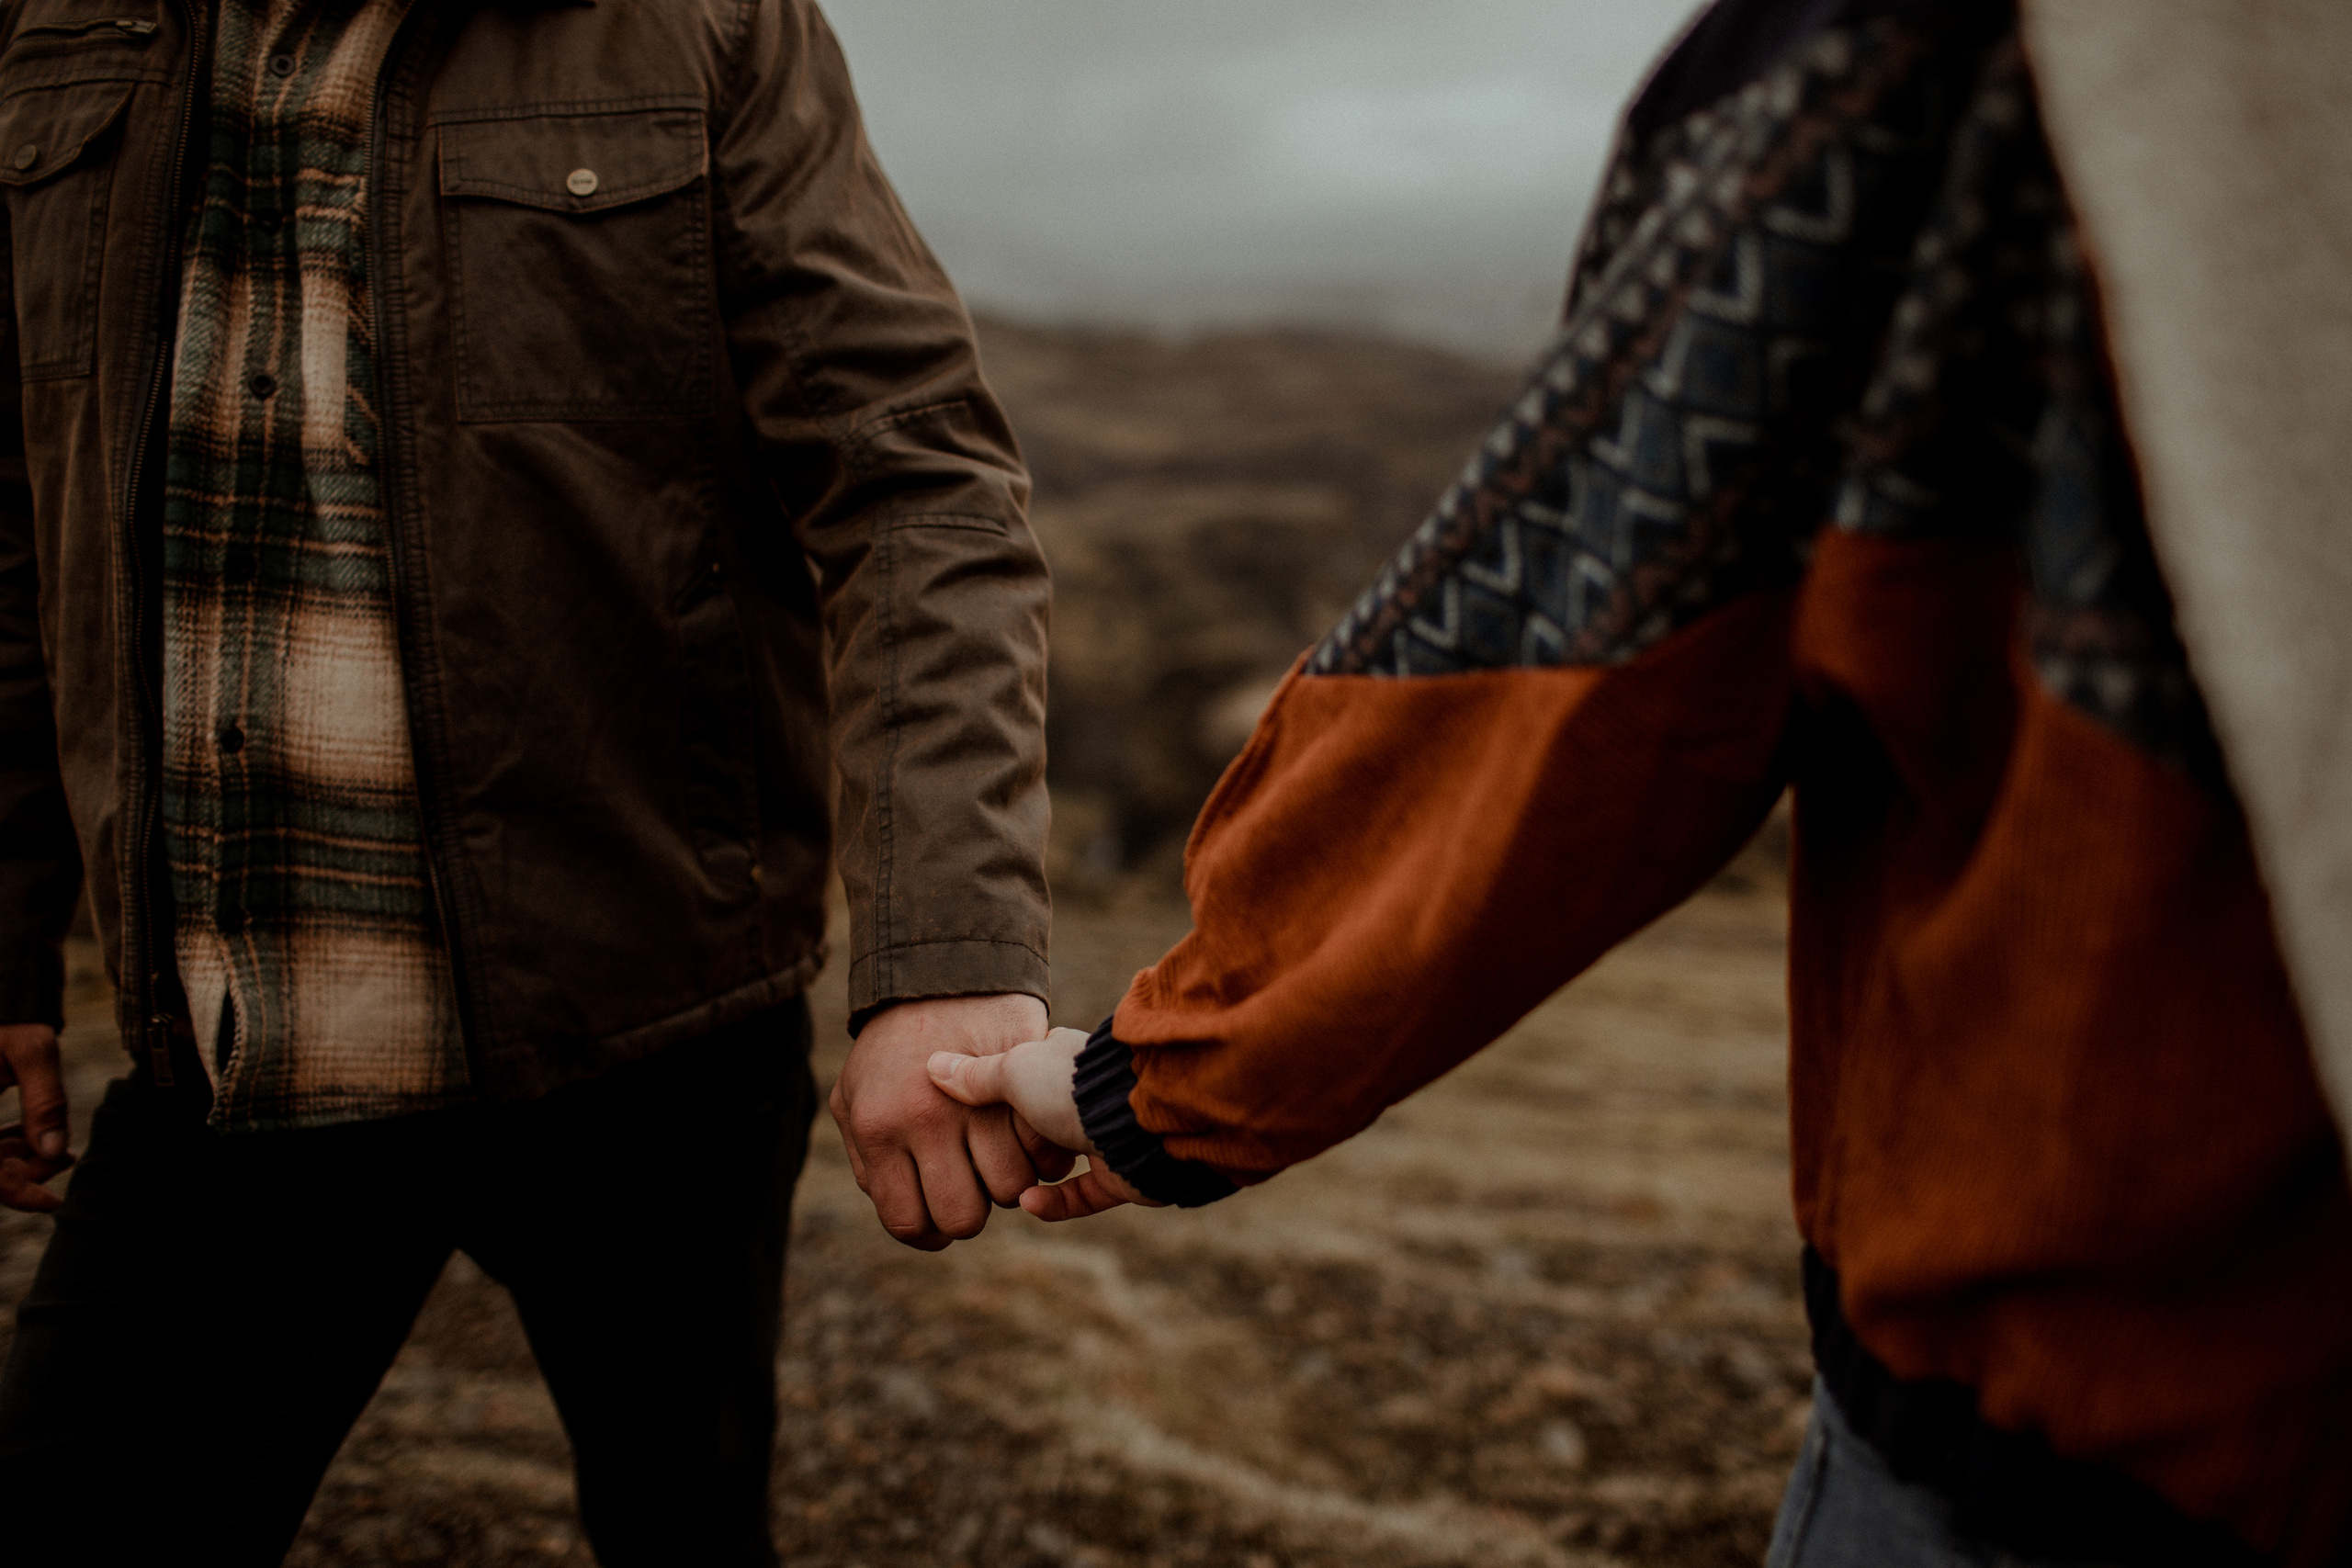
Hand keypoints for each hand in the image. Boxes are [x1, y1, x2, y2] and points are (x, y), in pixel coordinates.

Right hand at [0, 1022, 71, 1213]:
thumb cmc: (10, 1021)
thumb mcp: (33, 1052)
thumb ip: (45, 1101)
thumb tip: (56, 1151)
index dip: (16, 1192)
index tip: (54, 1202)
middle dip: (25, 1173)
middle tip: (66, 1158)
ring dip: (20, 1162)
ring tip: (62, 1152)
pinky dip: (10, 1147)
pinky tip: (40, 1139)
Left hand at [829, 993, 1074, 1249]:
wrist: (938, 972)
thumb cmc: (892, 1047)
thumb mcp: (853, 1098)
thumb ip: (866, 1161)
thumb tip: (901, 1213)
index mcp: (878, 1129)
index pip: (908, 1221)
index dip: (929, 1234)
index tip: (939, 1222)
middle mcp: (925, 1120)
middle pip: (964, 1217)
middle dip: (970, 1212)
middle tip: (970, 1186)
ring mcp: (977, 1100)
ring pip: (1011, 1189)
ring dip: (1010, 1183)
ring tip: (998, 1158)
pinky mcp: (1020, 1078)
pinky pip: (1046, 1152)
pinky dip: (1044, 1157)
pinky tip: (1027, 1140)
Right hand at [927, 1027, 1158, 1220]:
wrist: (1142, 1118)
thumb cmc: (1074, 1084)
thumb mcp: (1013, 1069)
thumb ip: (975, 1075)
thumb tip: (934, 1067)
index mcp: (1056, 1059)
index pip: (1012, 1076)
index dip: (985, 1096)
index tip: (957, 1115)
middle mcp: (1079, 1095)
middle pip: (1031, 1126)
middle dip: (1004, 1148)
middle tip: (973, 1163)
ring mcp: (1099, 1135)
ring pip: (1054, 1164)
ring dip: (1026, 1179)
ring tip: (1003, 1187)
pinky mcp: (1116, 1175)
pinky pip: (1079, 1196)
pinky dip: (1054, 1203)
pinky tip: (1028, 1203)